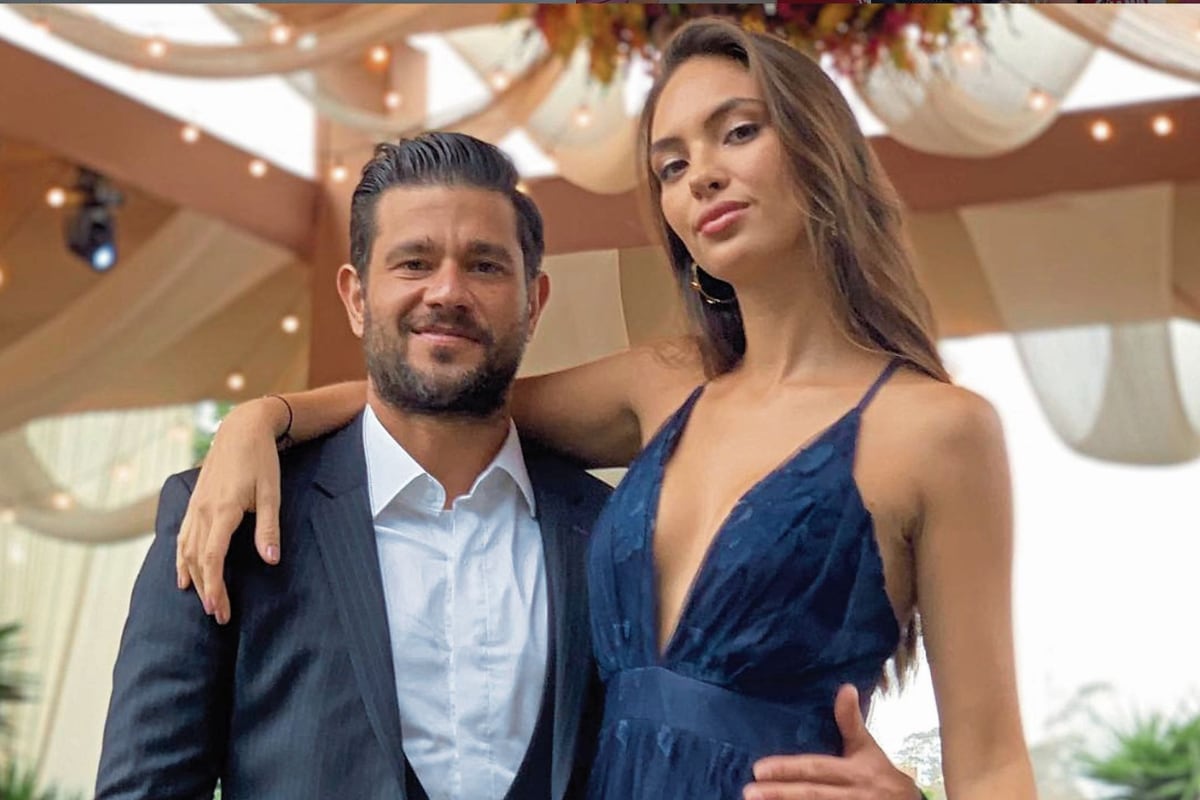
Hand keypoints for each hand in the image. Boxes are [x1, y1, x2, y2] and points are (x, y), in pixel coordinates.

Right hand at [176, 398, 285, 623]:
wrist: (241, 429)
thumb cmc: (261, 461)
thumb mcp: (272, 493)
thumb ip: (268, 527)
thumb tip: (270, 560)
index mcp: (222, 511)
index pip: (213, 558)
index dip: (215, 586)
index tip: (219, 610)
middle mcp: (202, 512)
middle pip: (198, 560)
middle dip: (207, 591)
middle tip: (219, 616)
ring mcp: (195, 507)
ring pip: (187, 551)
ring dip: (194, 579)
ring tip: (204, 603)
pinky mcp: (194, 503)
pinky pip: (182, 538)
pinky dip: (181, 560)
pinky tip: (182, 577)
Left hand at [743, 685, 921, 799]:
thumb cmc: (880, 772)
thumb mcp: (867, 747)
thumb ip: (851, 721)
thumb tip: (846, 688)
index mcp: (854, 771)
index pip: (816, 769)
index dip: (788, 769)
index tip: (759, 768)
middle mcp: (851, 794)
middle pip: (811, 794)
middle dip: (779, 793)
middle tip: (749, 790)